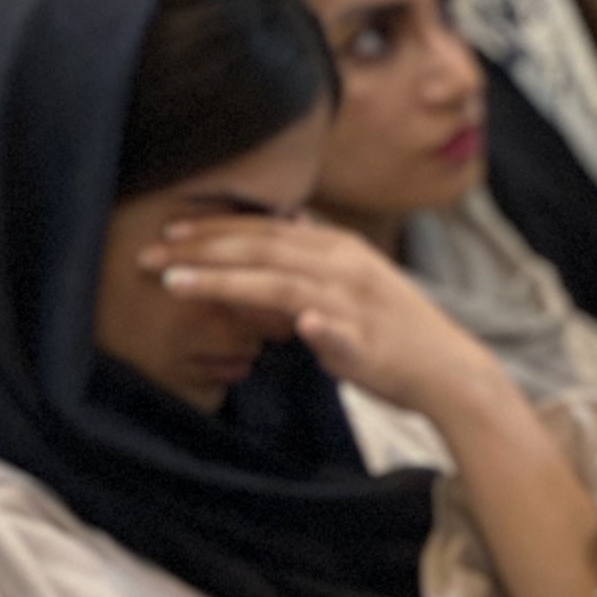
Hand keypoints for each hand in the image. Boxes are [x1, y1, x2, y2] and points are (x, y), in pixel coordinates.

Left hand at [147, 215, 510, 435]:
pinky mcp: (367, 342)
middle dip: (200, 249)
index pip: (263, 230)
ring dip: (227, 282)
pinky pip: (339, 332)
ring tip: (177, 284)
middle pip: (260, 249)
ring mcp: (354, 302)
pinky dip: (320, 328)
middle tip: (149, 253)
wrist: (446, 369)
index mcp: (335, 248)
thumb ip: (310, 259)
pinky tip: (303, 325)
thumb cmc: (388, 331)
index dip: (214, 228)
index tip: (168, 232)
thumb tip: (284, 228)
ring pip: (279, 284)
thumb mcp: (346, 283)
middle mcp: (342, 264)